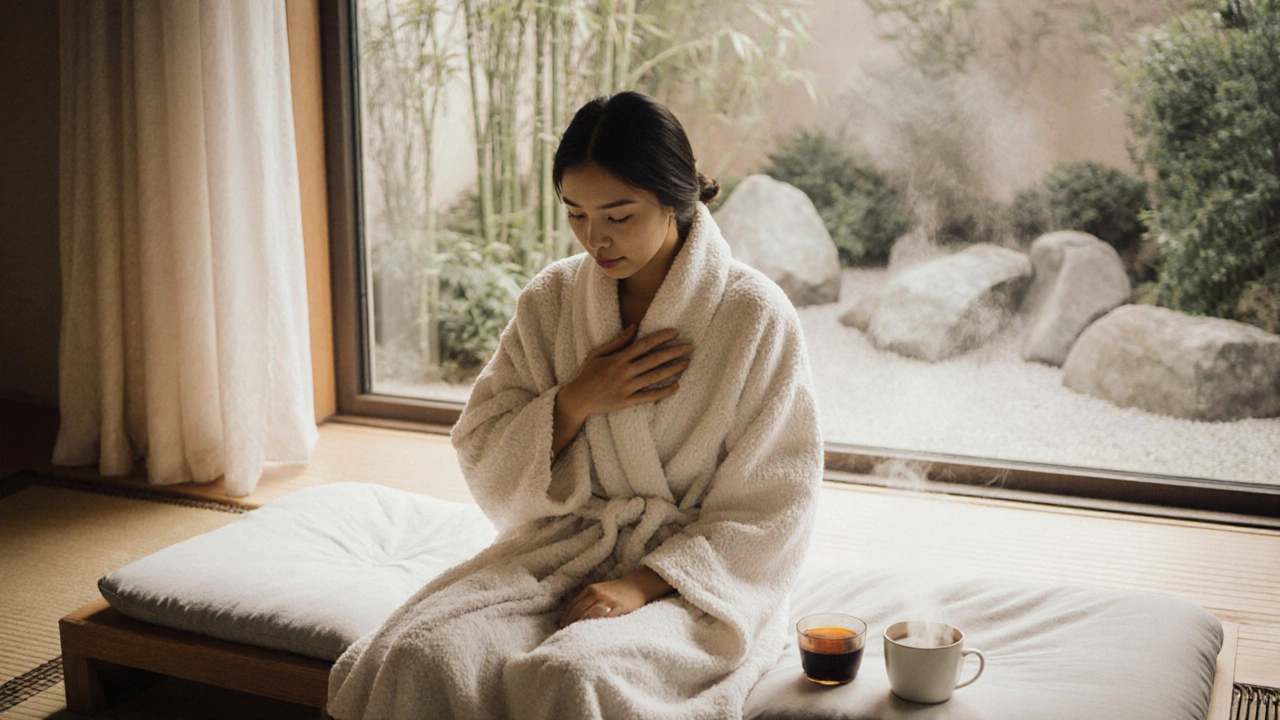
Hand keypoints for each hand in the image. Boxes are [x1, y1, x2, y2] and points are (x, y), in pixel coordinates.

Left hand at [557, 568, 673, 627]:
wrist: (638, 585)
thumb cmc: (617, 590)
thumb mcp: (600, 590)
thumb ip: (588, 600)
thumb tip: (572, 615)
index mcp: (591, 589)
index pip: (574, 605)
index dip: (566, 617)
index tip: (561, 627)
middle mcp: (598, 594)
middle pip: (579, 611)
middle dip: (570, 624)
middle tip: (564, 635)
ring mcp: (609, 601)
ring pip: (590, 615)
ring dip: (581, 627)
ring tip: (575, 637)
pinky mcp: (619, 608)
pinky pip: (605, 619)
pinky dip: (597, 626)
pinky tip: (592, 634)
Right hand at [559, 326, 692, 419]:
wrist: (577, 399)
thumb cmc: (587, 374)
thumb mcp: (598, 353)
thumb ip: (617, 341)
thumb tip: (633, 327)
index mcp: (618, 358)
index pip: (645, 344)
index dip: (662, 337)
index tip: (676, 332)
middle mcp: (624, 371)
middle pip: (654, 359)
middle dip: (674, 352)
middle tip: (690, 347)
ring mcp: (626, 387)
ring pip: (655, 376)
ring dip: (673, 369)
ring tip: (687, 363)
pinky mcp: (627, 401)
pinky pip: (649, 396)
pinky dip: (664, 392)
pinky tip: (677, 387)